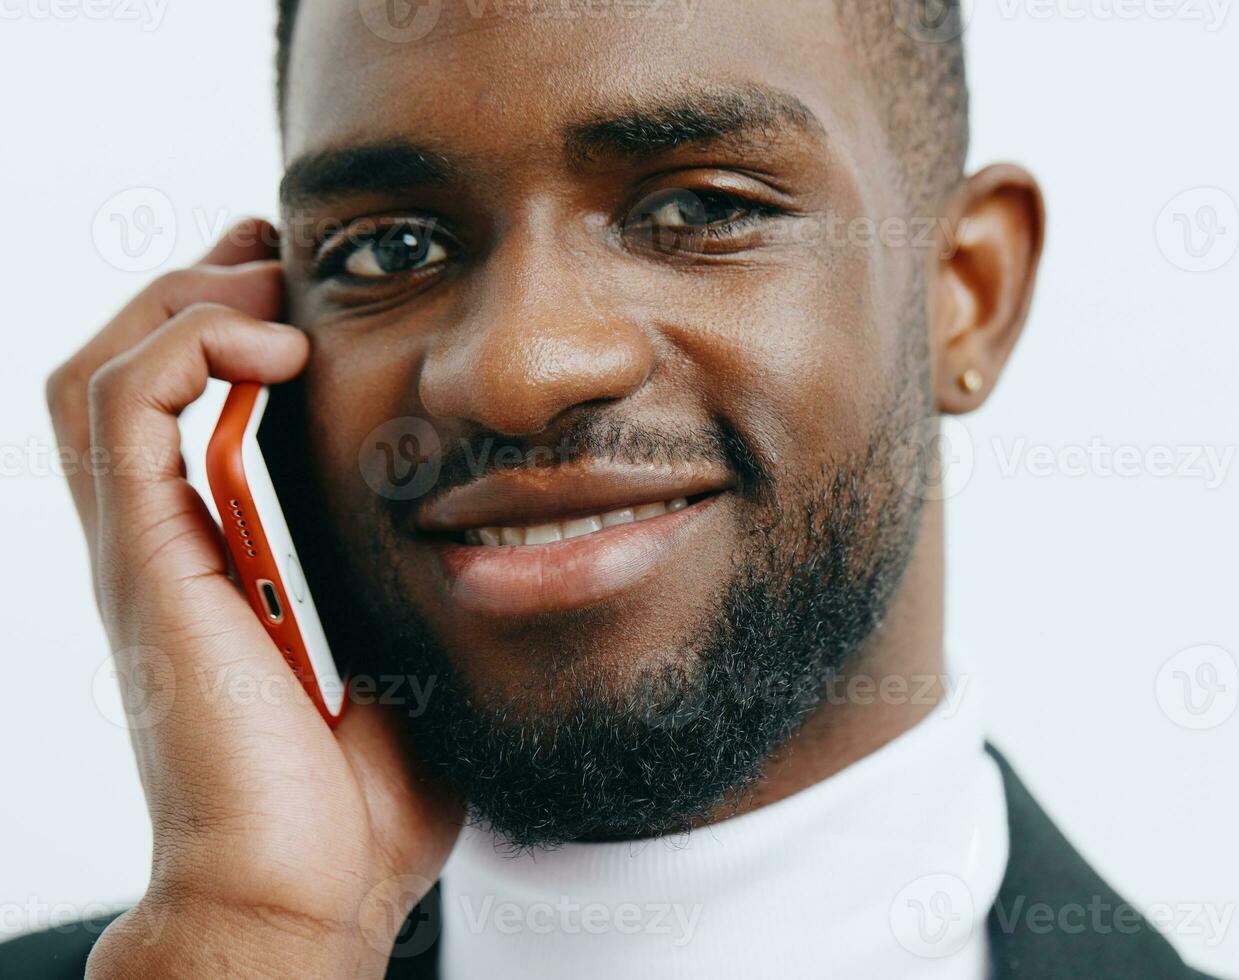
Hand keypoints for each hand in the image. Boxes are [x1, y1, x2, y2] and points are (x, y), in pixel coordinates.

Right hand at [47, 219, 462, 978]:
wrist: (307, 893)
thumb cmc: (363, 796)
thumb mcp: (407, 654)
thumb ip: (418, 588)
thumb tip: (495, 537)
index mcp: (223, 557)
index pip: (185, 405)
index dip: (233, 328)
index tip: (311, 295)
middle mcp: (166, 542)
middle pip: (127, 368)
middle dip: (202, 294)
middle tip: (283, 269)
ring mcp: (146, 550)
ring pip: (101, 369)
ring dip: (185, 305)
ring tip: (271, 298)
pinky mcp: (146, 562)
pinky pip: (120, 411)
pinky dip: (184, 350)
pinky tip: (271, 351)